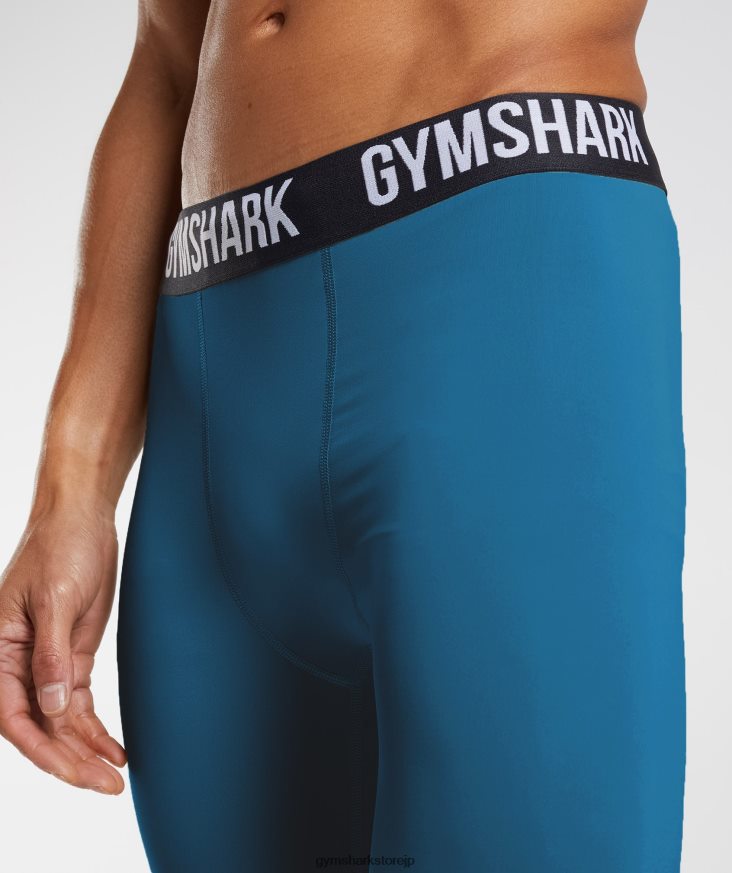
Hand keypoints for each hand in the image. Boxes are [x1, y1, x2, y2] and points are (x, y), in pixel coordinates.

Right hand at [0, 498, 126, 793]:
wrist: (83, 518)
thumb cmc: (60, 547)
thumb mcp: (56, 598)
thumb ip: (52, 654)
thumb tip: (51, 707)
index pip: (15, 716)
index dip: (43, 749)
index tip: (75, 772)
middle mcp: (19, 664)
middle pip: (41, 726)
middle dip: (71, 760)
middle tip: (107, 787)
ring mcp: (47, 663)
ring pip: (62, 720)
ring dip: (86, 750)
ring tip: (115, 778)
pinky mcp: (72, 656)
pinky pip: (80, 702)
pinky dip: (95, 727)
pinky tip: (114, 749)